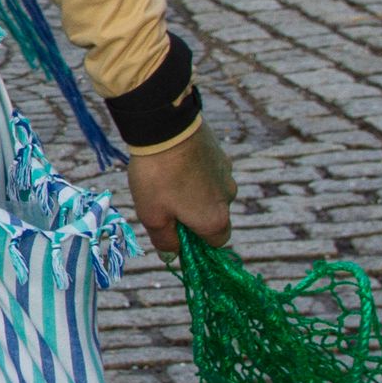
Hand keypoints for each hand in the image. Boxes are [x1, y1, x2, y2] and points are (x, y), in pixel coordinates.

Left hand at [129, 119, 234, 258]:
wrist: (165, 127)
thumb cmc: (157, 177)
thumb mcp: (152, 216)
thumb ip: (165, 240)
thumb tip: (173, 255)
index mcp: (215, 219)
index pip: (217, 243)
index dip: (197, 242)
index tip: (175, 232)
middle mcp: (229, 197)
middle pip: (214, 216)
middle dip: (193, 215)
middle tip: (165, 204)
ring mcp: (227, 173)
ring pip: (210, 192)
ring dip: (193, 192)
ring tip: (166, 180)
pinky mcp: (220, 154)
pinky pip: (208, 172)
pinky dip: (194, 173)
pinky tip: (174, 164)